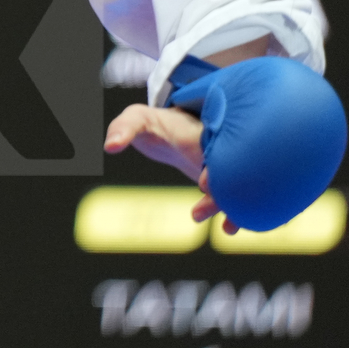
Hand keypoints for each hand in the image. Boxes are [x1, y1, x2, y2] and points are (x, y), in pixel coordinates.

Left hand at [104, 102, 226, 227]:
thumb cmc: (154, 123)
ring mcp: (226, 167)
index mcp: (204, 133)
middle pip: (233, 173)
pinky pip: (236, 197)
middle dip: (222, 195)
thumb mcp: (138, 118)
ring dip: (234, 208)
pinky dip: (237, 212)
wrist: (171, 130)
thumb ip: (123, 127)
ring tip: (227, 229)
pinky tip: (230, 230)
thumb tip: (110, 147)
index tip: (203, 185)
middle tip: (198, 213)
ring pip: (239, 189)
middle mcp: (221, 150)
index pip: (217, 149)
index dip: (214, 168)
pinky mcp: (224, 181)